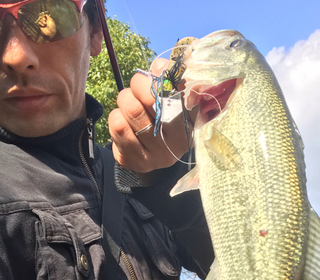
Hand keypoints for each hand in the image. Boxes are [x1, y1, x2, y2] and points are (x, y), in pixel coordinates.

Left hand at [108, 58, 191, 176]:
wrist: (152, 153)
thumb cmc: (163, 116)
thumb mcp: (172, 96)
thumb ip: (170, 78)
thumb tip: (159, 66)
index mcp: (191, 122)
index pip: (176, 92)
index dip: (159, 79)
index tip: (153, 76)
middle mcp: (177, 144)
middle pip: (149, 99)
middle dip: (137, 86)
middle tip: (136, 88)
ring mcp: (156, 156)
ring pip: (130, 111)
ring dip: (125, 101)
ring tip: (128, 104)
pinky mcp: (135, 161)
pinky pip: (117, 127)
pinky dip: (116, 116)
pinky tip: (123, 122)